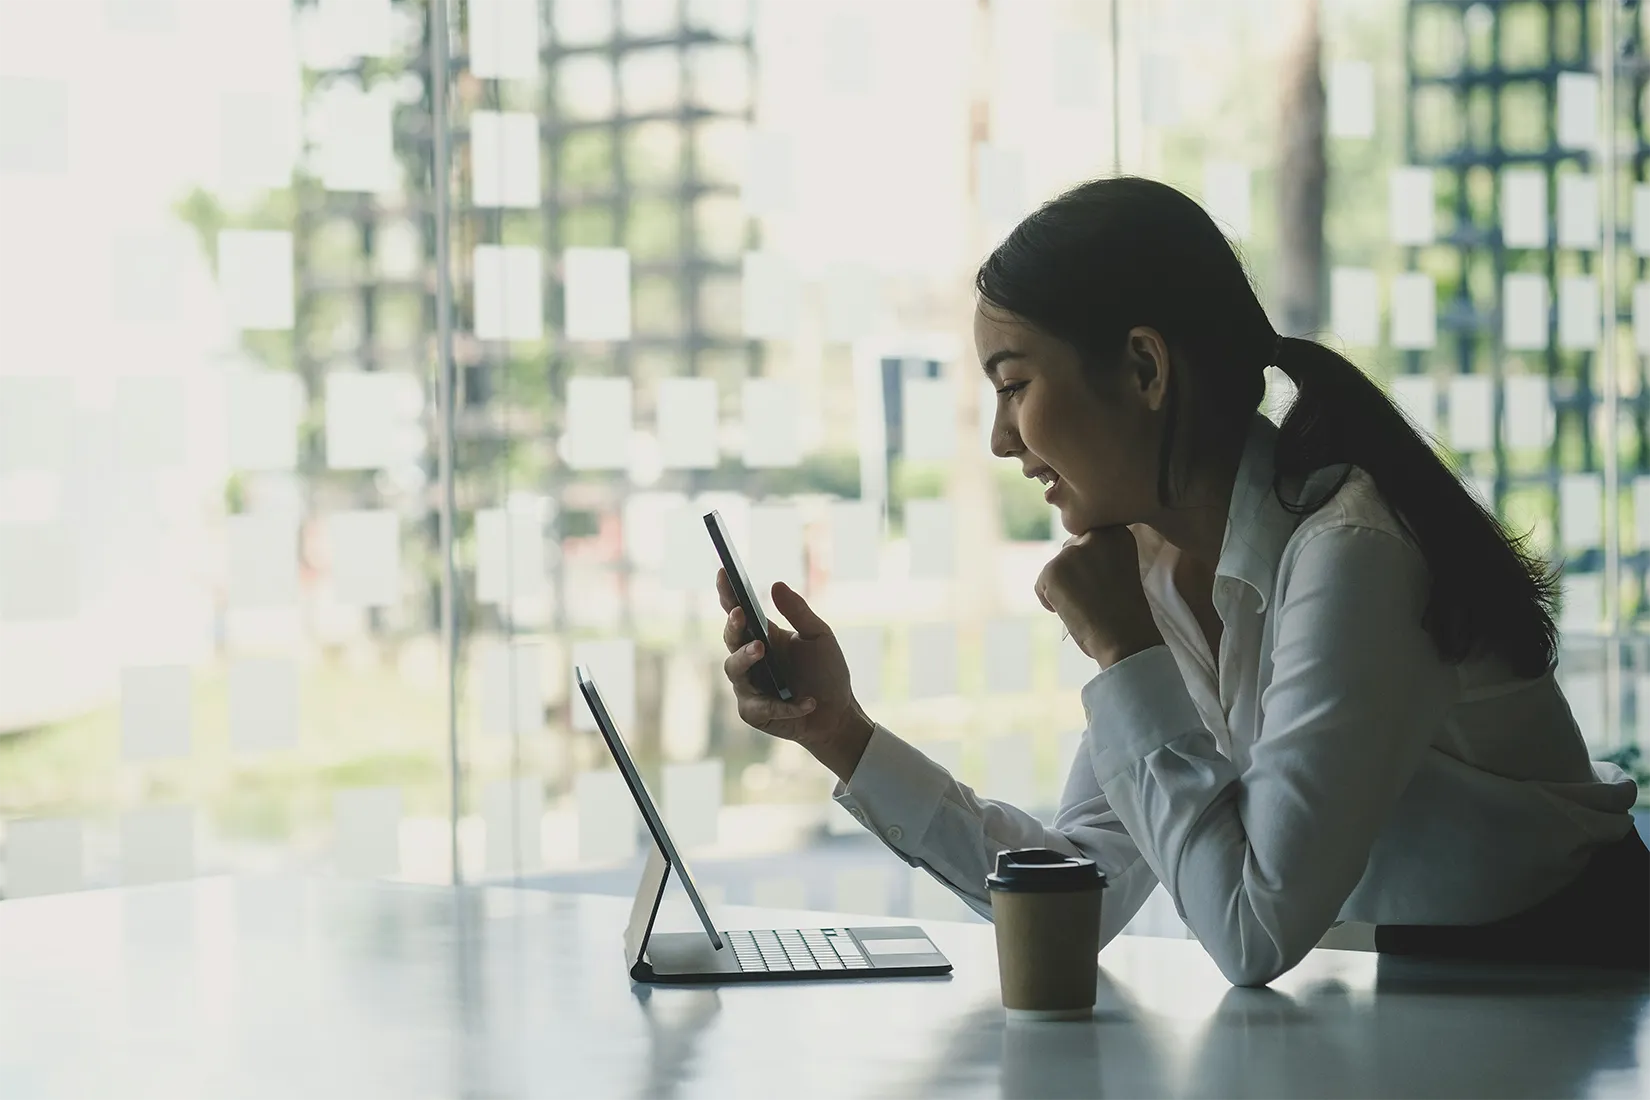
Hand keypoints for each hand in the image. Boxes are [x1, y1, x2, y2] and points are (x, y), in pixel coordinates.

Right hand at [717, 570, 872, 780]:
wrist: (837, 712)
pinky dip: (784, 704)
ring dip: (746, 659)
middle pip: (731, 640)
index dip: (727, 593)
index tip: (723, 572)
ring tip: (761, 649)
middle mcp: (750, 659)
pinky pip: (759, 706)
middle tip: (740, 615)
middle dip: (732, 627)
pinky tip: (807, 702)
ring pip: (734, 670)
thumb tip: (775, 584)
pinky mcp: (754, 713)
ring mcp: (749, 686)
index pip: (738, 612)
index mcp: (763, 636)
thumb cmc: (826, 671)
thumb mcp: (819, 636)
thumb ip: (798, 612)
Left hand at [1035, 527, 1163, 668]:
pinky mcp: (1052, 570)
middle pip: (1070, 550)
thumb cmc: (1127, 612)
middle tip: (1092, 597)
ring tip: (1086, 606)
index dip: (1091, 565)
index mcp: (1117, 532)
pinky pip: (1041, 586)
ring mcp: (1072, 552)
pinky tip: (1073, 612)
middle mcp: (1095, 535)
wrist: (1125, 637)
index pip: (1088, 538)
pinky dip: (1050, 602)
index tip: (1104, 584)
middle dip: (1074, 573)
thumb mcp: (1121, 568)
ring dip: (1064, 588)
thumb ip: (1100, 554)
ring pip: (1055, 569)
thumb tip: (1068, 552)